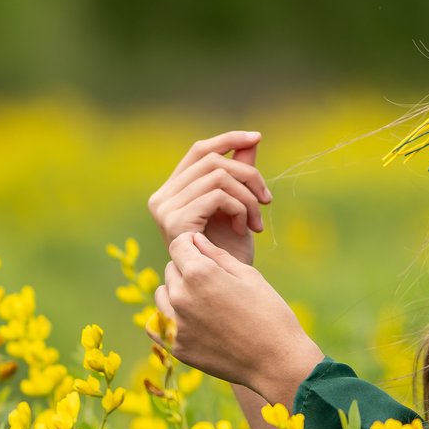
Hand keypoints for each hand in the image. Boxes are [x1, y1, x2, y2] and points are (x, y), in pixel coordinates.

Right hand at [147, 130, 272, 266]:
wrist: (228, 290)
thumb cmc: (231, 251)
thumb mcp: (238, 204)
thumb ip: (240, 173)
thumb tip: (253, 140)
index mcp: (171, 192)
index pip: (200, 151)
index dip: (229, 139)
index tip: (257, 137)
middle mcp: (161, 199)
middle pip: (212, 160)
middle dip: (248, 175)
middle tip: (267, 200)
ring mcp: (165, 210)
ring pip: (219, 176)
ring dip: (248, 196)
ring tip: (256, 220)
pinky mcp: (176, 222)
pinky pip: (219, 195)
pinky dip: (240, 207)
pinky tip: (245, 228)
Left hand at [151, 232, 322, 399]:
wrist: (276, 362)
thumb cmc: (269, 313)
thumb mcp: (248, 275)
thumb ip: (217, 255)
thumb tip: (196, 239)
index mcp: (199, 273)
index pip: (179, 245)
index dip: (191, 243)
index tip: (202, 250)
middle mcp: (181, 297)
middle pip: (171, 270)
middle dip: (188, 269)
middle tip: (214, 282)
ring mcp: (176, 325)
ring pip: (162, 296)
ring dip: (177, 293)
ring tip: (204, 302)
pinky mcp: (177, 348)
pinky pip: (158, 325)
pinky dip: (167, 319)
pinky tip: (187, 320)